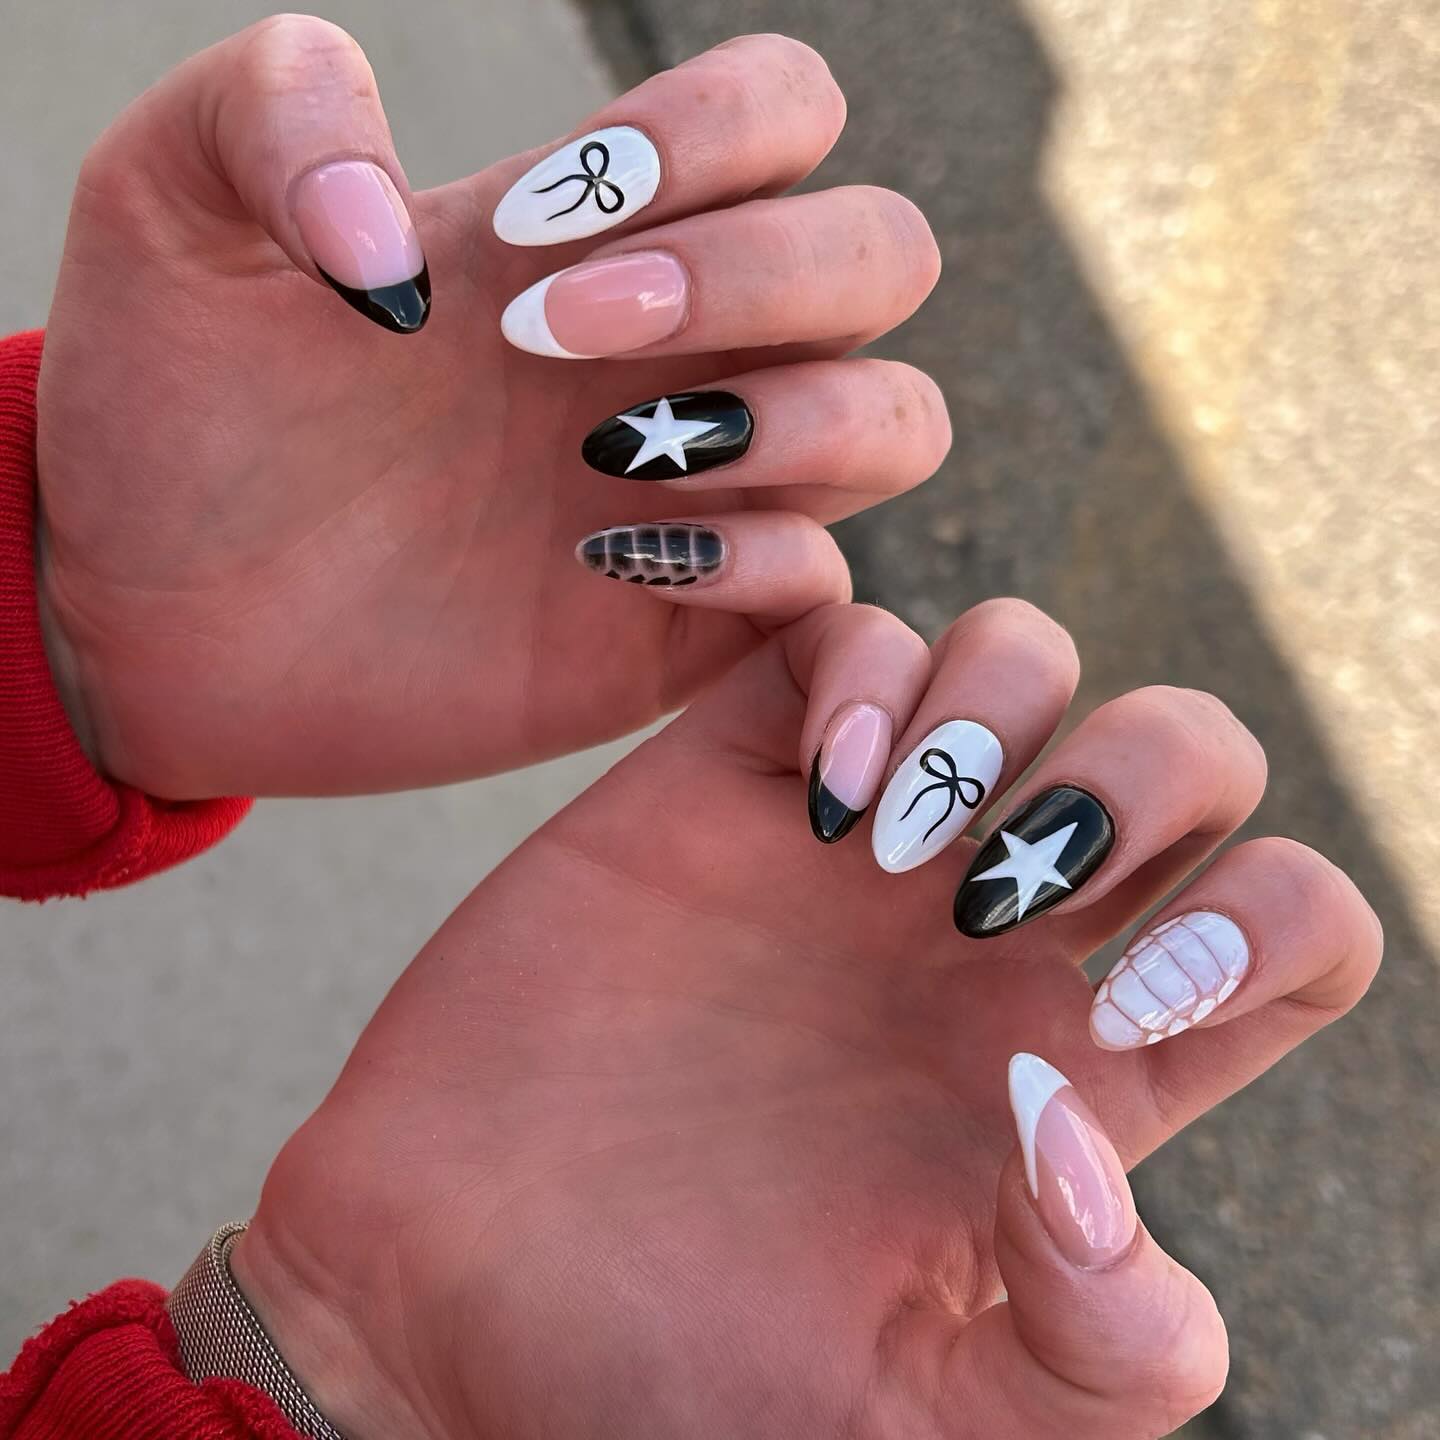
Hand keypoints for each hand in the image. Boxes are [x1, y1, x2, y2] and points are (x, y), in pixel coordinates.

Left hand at [34, 18, 945, 797]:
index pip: (785, 113)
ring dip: (799, 418)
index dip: (713, 140)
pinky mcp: (674, 628)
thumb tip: (419, 238)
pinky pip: (819, 583)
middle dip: (761, 277)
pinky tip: (603, 559)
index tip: (535, 225)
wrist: (145, 612)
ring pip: (896, 417)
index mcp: (587, 229)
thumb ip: (284, 108)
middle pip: (884, 254)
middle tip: (555, 339)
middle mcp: (672, 349)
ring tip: (605, 457)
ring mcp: (688, 491)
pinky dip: (759, 562)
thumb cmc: (168, 406)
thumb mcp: (169, 204)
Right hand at [232, 599, 1379, 1438]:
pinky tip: (813, 798)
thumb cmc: (664, 1373)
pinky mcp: (723, 780)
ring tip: (886, 849)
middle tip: (999, 898)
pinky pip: (846, 635)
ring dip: (997, 711)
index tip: (1127, 1008)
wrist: (447, 1294)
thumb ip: (1096, 1354)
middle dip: (1144, 776)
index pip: (1283, 928)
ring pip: (1018, 660)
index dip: (1273, 927)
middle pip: (1181, 749)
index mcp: (1070, 1070)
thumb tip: (1096, 1141)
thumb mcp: (918, 1423)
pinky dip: (866, 673)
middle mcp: (983, 934)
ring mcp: (854, 840)